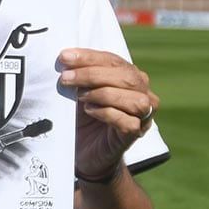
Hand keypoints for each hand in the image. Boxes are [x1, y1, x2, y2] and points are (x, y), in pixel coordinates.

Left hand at [59, 48, 158, 180]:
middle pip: (127, 77)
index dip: (89, 57)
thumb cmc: (84, 117)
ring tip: (80, 97)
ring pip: (133, 98)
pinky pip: (129, 121)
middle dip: (92, 74)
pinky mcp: (135, 134)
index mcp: (130, 77)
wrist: (86, 151)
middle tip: (66, 78)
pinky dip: (107, 113)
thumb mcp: (80, 91)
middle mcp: (143, 94)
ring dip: (103, 94)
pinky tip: (90, 111)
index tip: (64, 57)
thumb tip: (65, 57)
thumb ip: (79, 75)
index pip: (114, 61)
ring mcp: (143, 115)